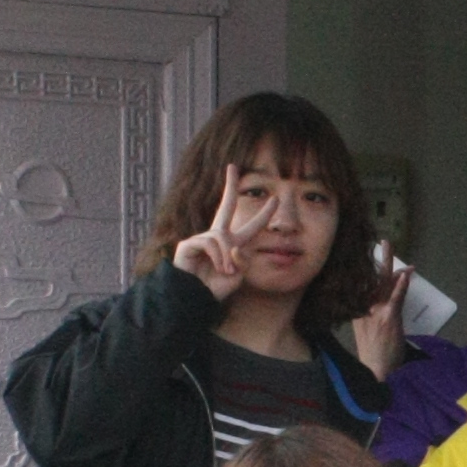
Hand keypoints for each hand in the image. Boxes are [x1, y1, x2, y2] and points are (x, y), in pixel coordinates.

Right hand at [171, 171, 268, 298]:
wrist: (195, 299)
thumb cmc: (215, 289)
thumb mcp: (237, 276)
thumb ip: (242, 260)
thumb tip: (234, 246)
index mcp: (233, 245)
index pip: (251, 227)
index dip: (264, 214)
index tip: (276, 199)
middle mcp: (218, 237)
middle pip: (227, 206)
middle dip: (229, 186)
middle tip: (232, 166)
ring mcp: (203, 239)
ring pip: (222, 237)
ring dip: (226, 256)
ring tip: (224, 271)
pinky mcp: (189, 244)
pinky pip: (210, 243)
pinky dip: (217, 256)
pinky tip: (216, 268)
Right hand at [342, 250, 413, 375]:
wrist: (374, 371)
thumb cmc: (375, 355)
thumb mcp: (368, 332)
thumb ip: (373, 315)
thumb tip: (384, 301)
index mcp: (358, 311)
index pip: (365, 284)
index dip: (371, 268)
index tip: (374, 252)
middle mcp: (364, 308)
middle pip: (371, 279)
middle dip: (379, 259)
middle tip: (382, 242)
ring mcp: (375, 312)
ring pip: (383, 284)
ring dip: (389, 265)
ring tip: (392, 248)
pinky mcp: (387, 319)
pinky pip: (394, 298)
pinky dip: (400, 286)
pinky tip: (405, 274)